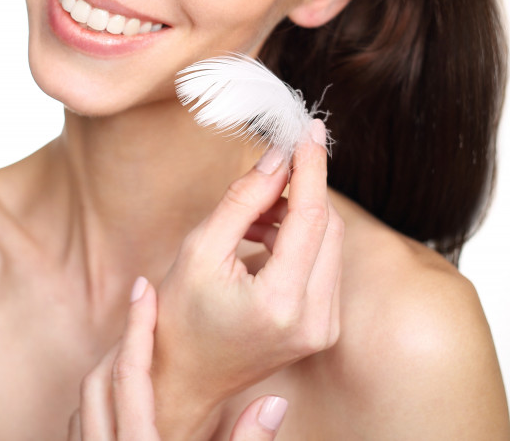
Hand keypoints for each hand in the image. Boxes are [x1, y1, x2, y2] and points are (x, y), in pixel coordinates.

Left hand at [68, 277, 288, 440]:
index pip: (131, 373)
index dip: (137, 326)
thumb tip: (275, 403)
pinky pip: (80, 427)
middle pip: (98, 382)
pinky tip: (119, 393)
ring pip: (85, 405)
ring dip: (106, 371)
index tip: (142, 286)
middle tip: (141, 310)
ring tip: (133, 344)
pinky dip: (97, 403)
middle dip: (120, 344)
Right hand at [152, 119, 342, 437]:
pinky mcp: (323, 328)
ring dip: (298, 217)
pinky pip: (324, 266)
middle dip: (301, 192)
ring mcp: (323, 328)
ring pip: (330, 244)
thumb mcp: (200, 249)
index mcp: (281, 302)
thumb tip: (278, 158)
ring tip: (251, 217)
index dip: (312, 167)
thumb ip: (243, 200)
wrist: (184, 378)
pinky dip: (299, 242)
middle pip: (329, 227)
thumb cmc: (180, 316)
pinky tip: (262, 239)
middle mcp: (314, 319)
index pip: (313, 217)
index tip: (310, 130)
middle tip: (263, 177)